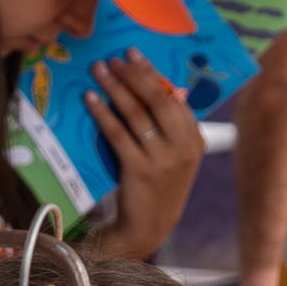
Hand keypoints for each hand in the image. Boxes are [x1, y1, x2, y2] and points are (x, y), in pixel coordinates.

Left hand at [83, 53, 204, 261]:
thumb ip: (173, 127)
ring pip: (137, 113)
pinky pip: (118, 133)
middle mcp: (184, 148)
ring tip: (100, 71)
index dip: (153, 73)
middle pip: (158, 100)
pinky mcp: (140, 170)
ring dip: (116, 87)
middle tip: (115, 58)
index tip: (135, 55)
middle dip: (135, 74)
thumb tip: (172, 89)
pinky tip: (90, 99)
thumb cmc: (157, 188)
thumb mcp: (175, 159)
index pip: (175, 98)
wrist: (146, 230)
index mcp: (196, 141)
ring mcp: (163, 160)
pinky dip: (103, 113)